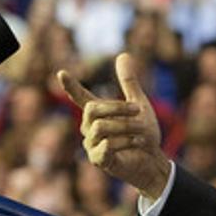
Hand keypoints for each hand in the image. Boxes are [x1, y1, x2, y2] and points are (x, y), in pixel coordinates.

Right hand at [57, 53, 170, 200]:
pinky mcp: (98, 160)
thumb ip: (129, 83)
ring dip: (127, 127)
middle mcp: (90, 128)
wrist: (154, 160)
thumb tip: (123, 54)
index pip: (80, 98)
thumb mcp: (139, 104)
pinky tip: (138, 143)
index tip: (62, 73)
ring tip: (142, 132)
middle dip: (118, 108)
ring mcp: (92, 145)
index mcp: (99, 114)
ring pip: (101, 127)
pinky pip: (107, 145)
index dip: (71, 86)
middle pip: (93, 110)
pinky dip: (126, 142)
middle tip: (139, 111)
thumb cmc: (144, 134)